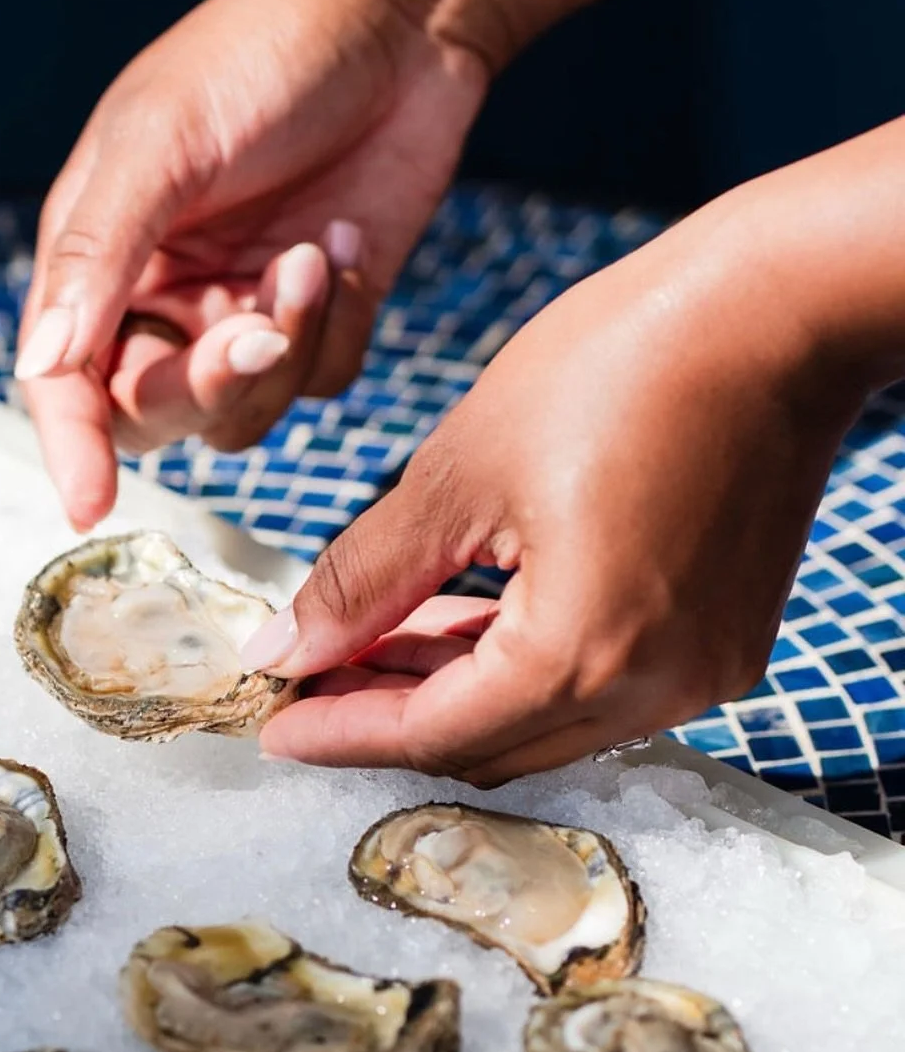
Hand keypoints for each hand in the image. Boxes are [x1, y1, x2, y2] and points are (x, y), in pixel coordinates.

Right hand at [16, 0, 486, 529]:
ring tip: (315, 253)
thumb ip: (95, 257)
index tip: (88, 506)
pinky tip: (348, 240)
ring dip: (287, 346)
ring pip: (248, 410)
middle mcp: (162, 300)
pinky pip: (322, 380)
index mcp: (97, 258)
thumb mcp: (158, 142)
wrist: (398, 18)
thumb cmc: (257, 55)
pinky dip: (339, 323)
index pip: (64, 381)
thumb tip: (39, 365)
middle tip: (260, 321)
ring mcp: (243, 315)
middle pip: (159, 413)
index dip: (70, 447)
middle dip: (211, 380)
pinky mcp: (322, 319)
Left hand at [246, 178, 881, 784]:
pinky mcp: (723, 641)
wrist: (778, 305)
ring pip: (542, 725)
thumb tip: (282, 652)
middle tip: (313, 677)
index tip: (272, 725)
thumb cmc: (620, 362)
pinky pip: (599, 689)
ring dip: (454, 694)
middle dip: (391, 717)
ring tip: (372, 643)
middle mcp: (653, 690)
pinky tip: (457, 622)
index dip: (340, 733)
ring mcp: (701, 673)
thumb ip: (362, 581)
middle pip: (489, 747)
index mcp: (580, 655)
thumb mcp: (458, 473)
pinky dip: (521, 669)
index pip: (431, 734)